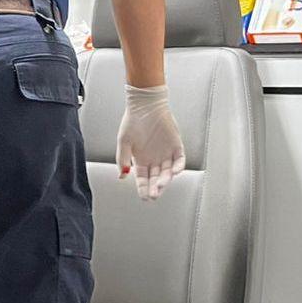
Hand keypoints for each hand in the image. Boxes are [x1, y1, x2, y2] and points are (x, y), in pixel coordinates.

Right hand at [117, 84, 185, 200]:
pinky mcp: (176, 145)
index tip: (145, 197)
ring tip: (162, 185)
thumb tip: (122, 176)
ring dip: (166, 179)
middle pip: (156, 178)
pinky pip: (179, 159)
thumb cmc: (132, 121)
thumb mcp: (123, 142)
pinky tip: (174, 172)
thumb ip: (123, 160)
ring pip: (167, 171)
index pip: (143, 178)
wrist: (145, 105)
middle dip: (155, 187)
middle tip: (154, 195)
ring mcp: (165, 153)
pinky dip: (178, 166)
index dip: (143, 188)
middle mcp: (154, 158)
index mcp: (141, 159)